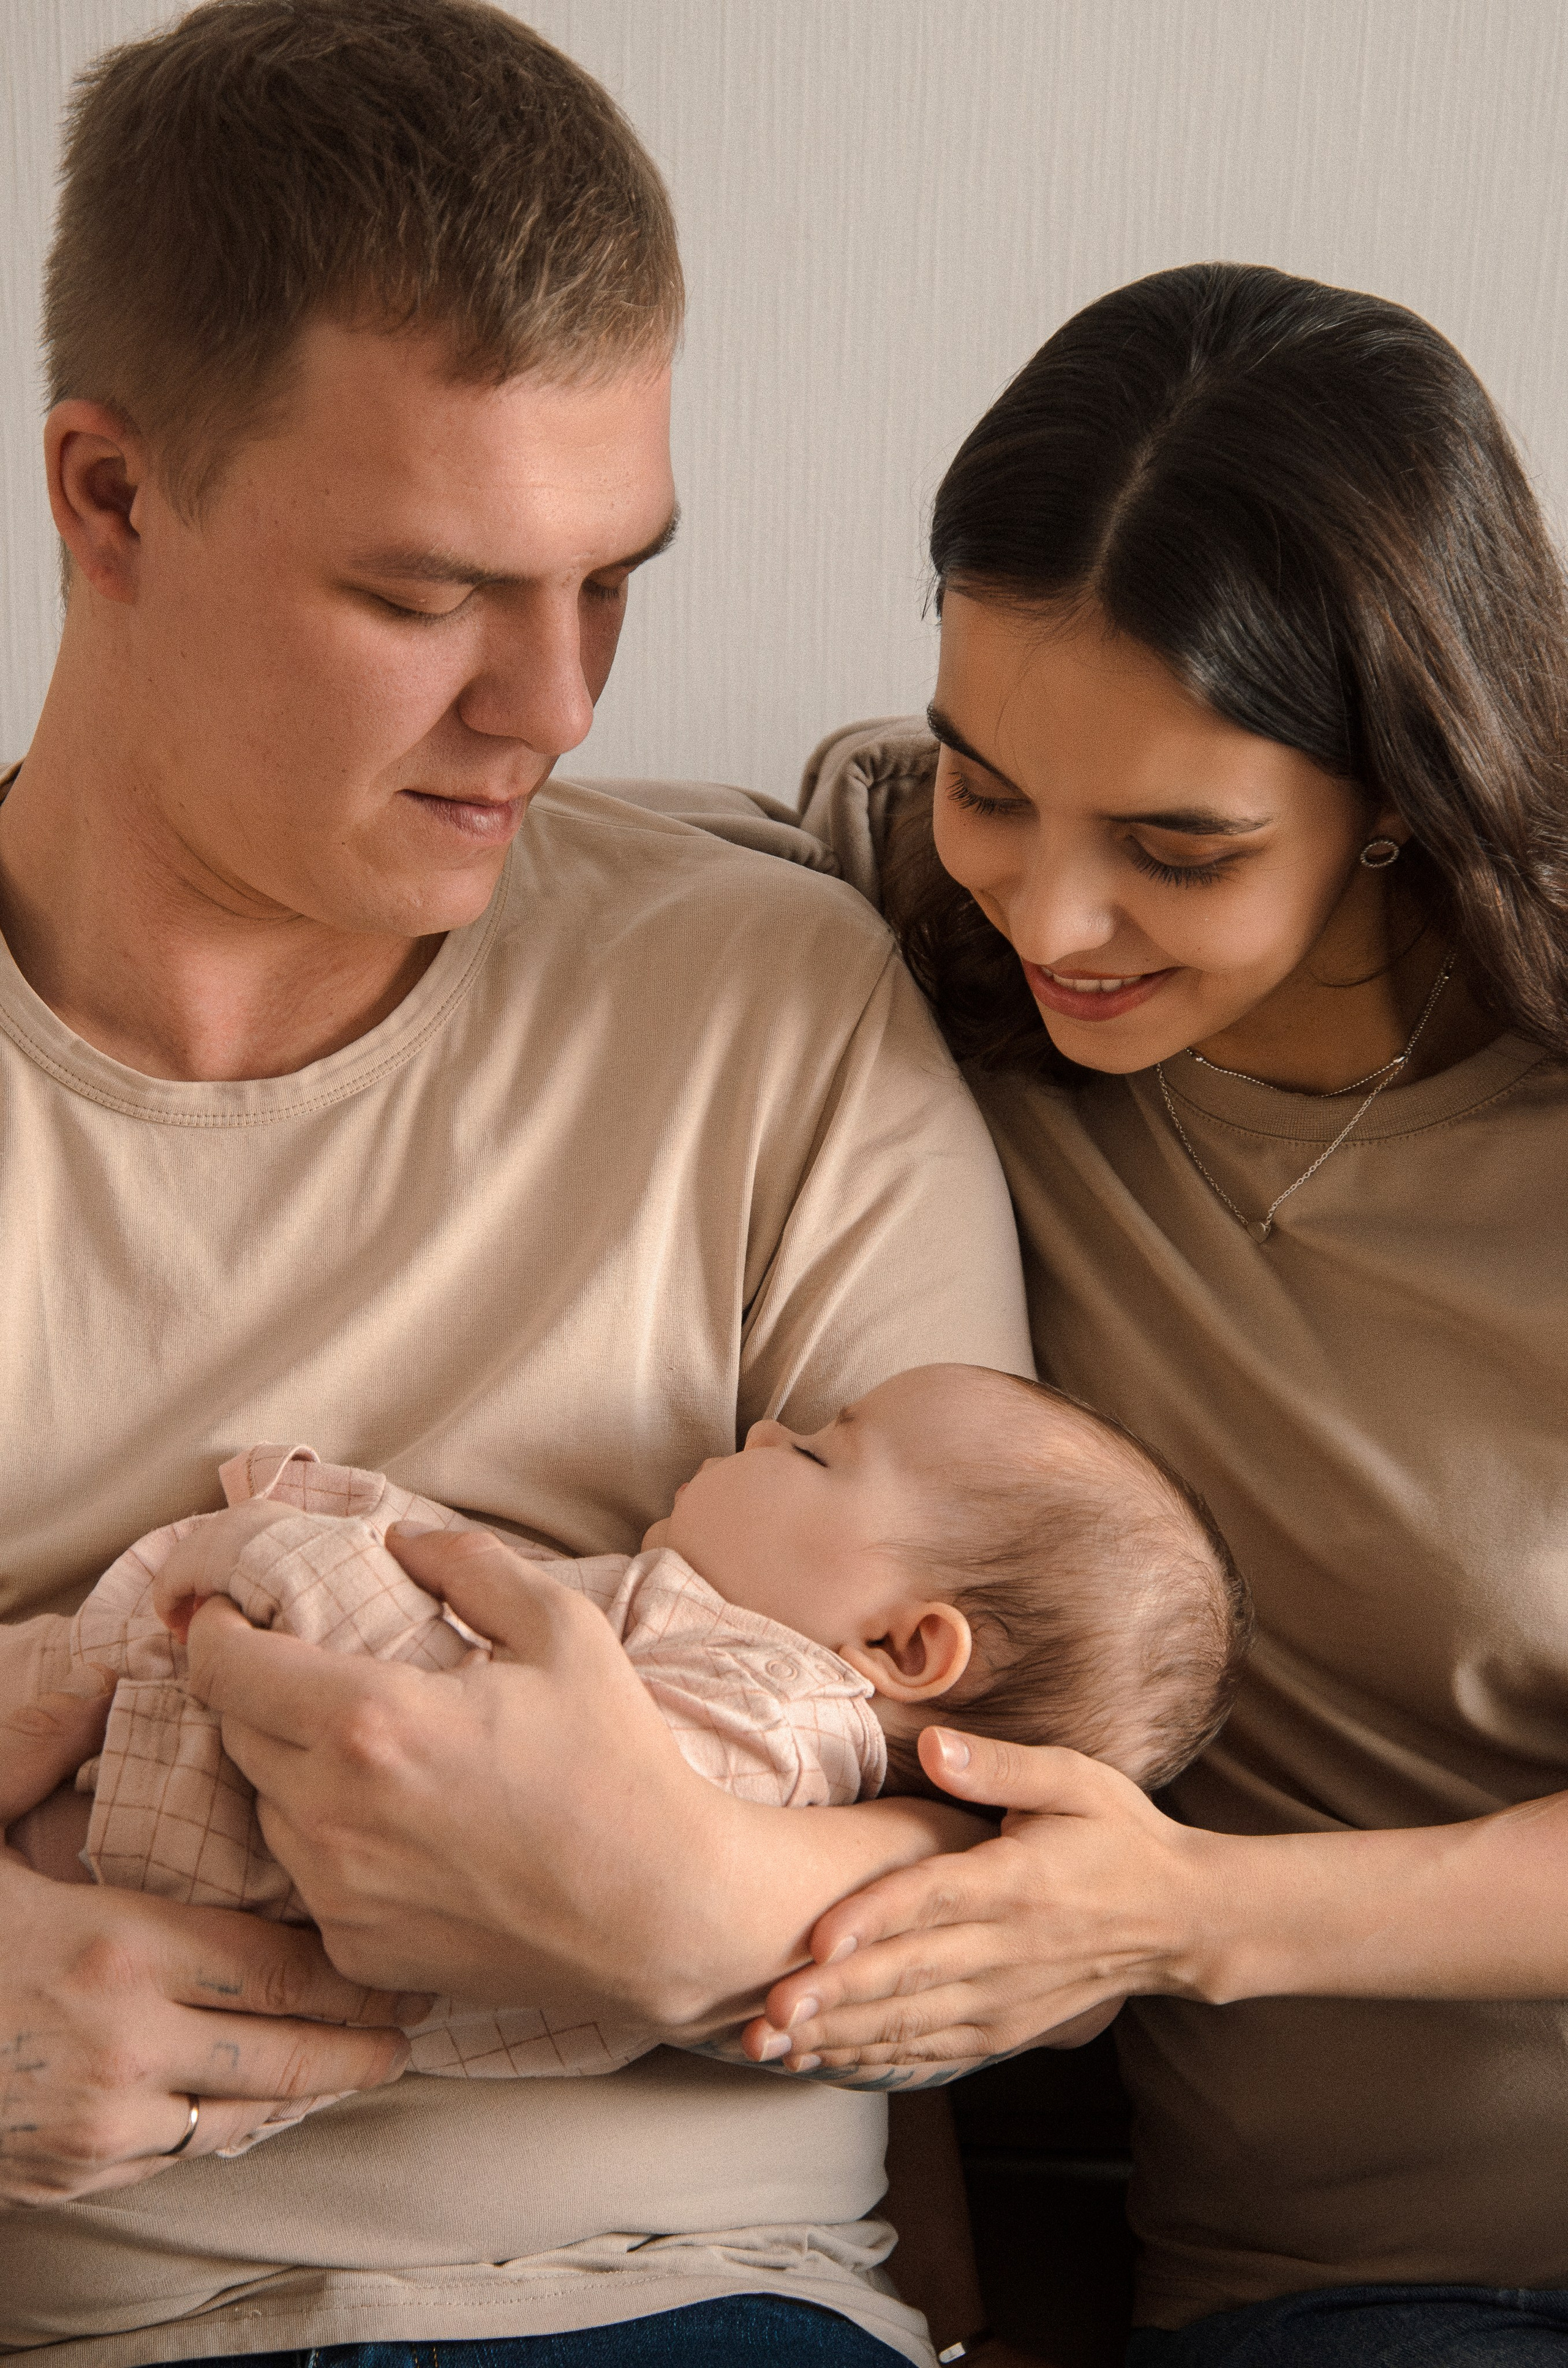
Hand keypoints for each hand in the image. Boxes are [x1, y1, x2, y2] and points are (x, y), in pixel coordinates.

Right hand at [0, 1678, 420, 2202]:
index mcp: (113, 1956)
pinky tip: (254, 2096)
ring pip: (245, 2121)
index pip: (279, 1969)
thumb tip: (110, 1672)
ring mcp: (96, 2133)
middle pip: (288, 2058)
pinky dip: (229, 2126)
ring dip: (306, 2091)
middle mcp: (124, 2056)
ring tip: (362, 2057)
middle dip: (362, 2041)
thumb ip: (39, 1747)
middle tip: (414, 2016)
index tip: (396, 1946)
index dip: (349, 1965)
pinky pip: (181, 2156)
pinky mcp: (68, 2180)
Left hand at [184, 1525, 733, 2018]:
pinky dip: (334, 1845)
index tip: (228, 1612)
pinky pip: (310, 1879)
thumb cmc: (617, 1765)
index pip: (223, 1666)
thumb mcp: (563, 1629)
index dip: (213, 1627)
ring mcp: (336, 1893)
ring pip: (267, 1809)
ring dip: (296, 1771)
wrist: (660, 1910)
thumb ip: (471, 1565)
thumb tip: (401, 1542)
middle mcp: (331, 1813)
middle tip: (313, 1674)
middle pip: (236, 1733)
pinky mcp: (354, 1951)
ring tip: (371, 1755)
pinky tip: (401, 1829)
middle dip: (260, 1693)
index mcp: (369, 1722)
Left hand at [741, 1727, 1211, 2076]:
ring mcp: (1005, 1999)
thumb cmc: (1120, 1835)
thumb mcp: (1077, 1780)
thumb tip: (936, 1743)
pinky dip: (876, 2058)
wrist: (1181, 1919)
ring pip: (911, 2023)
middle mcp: (1007, 1949)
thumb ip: (1001, 1766)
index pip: (934, 1900)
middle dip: (834, 1995)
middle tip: (767, 2010)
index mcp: (1017, 1882)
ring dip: (839, 2035)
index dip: (874, 1918)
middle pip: (908, 1974)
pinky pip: (933, 2052)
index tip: (817, 1939)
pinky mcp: (1006, 2030)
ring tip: (771, 2044)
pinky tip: (822, 2062)